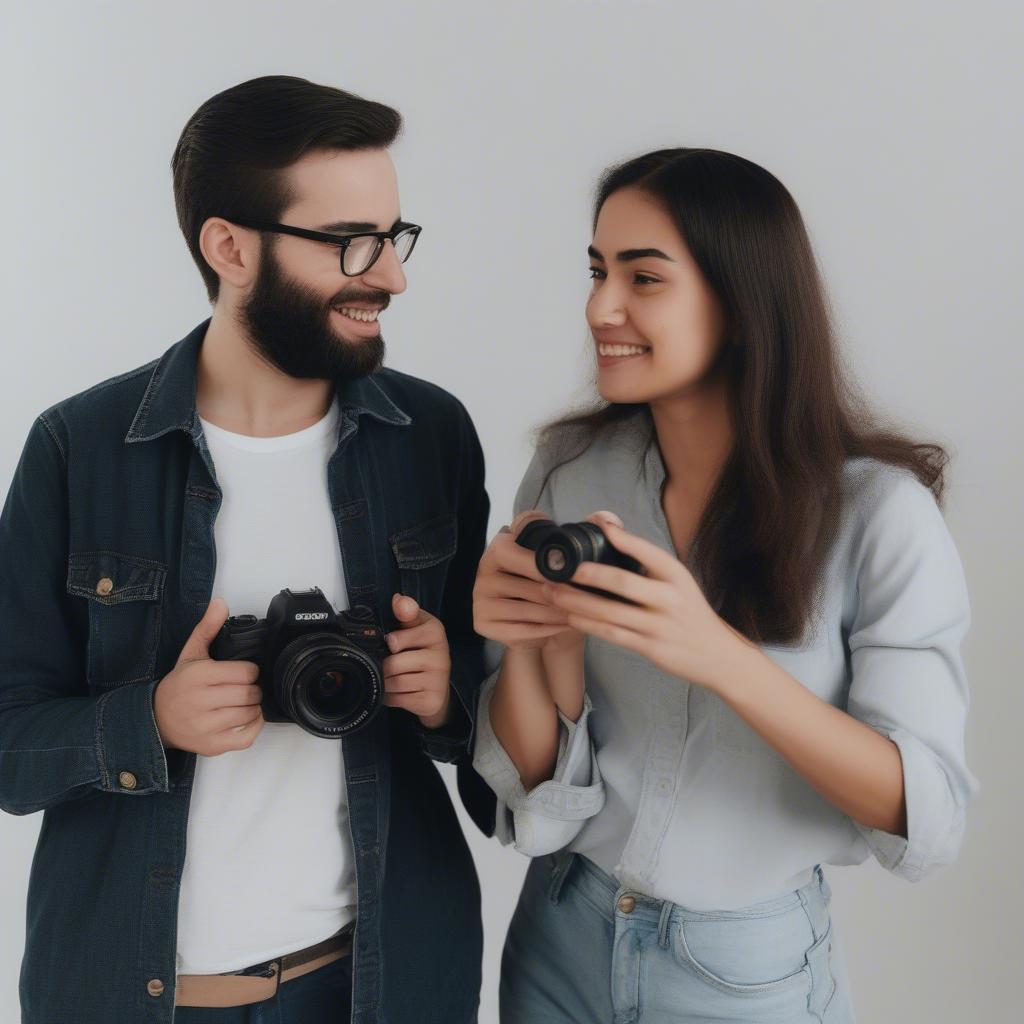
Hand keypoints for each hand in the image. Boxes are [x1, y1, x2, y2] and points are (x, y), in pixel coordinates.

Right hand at [153, 597, 264, 755]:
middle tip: (245, 687)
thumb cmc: (179, 685)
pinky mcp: (211, 745)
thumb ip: (207, 628)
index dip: (250, 671)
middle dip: (253, 689)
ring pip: (249, 714)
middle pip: (249, 693)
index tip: (244, 672)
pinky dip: (254, 726)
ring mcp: (205, 726)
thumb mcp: (191, 653)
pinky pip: (247, 737)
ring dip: (253, 706)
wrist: (156, 719)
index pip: (246, 672)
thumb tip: (220, 603)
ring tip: (243, 701)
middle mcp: (200, 702)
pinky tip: (247, 718)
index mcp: (198, 676)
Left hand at [383, 593, 452, 728]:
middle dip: (385, 667)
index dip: (389, 643)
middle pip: (392, 664)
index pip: (396, 640)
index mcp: (435, 631)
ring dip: (386, 683)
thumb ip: (405, 612)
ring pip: (393, 683)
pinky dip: (391, 697)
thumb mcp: (415, 626)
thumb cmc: (421, 650)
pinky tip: (400, 691)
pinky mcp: (432, 702)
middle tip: (391, 665)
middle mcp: (441, 656)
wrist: (438, 685)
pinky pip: (397, 700)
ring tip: (394, 678)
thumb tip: (398, 600)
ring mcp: (438, 681)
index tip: (393, 644)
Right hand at [473, 509, 619, 651]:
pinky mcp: (482, 625)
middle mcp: (484, 571)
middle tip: (587, 598)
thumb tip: (600, 518)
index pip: (525, 555)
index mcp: (498, 547)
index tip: (578, 574)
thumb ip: (576, 531)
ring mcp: (479, 599)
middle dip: (562, 593)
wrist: (533, 612)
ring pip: (528, 610)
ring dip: (559, 614)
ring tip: (582, 613)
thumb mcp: (557, 551)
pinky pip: (522, 630)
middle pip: (529, 586)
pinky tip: (567, 625)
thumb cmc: (546, 578)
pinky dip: (549, 629)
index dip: (552, 567)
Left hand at [541, 520, 750, 690]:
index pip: (648, 551)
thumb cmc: (689, 612)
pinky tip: (569, 617)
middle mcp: (669, 598)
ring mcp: (658, 625)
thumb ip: (649, 564)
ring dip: (576, 602)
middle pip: (622, 582)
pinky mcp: (650, 648)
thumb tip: (612, 534)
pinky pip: (611, 634)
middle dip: (588, 574)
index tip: (600, 525)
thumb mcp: (678, 582)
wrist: (717, 654)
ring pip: (609, 612)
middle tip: (561, 568)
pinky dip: (587, 625)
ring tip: (552, 592)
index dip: (623, 538)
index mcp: (676, 575)